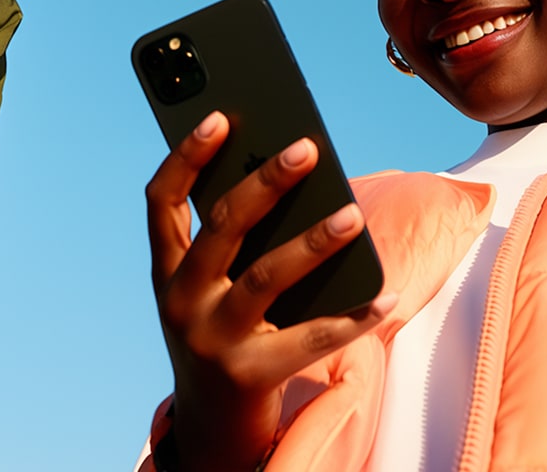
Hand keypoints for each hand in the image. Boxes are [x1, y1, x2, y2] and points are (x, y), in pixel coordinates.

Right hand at [146, 112, 395, 471]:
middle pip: (222, 227)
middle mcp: (179, 299)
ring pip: (266, 277)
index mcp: (166, 269)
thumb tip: (288, 179)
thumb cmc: (219, 334)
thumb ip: (231, 243)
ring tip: (353, 215)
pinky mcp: (248, 375)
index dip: (186, 156)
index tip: (218, 117)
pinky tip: (385, 297)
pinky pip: (309, 340)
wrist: (211, 430)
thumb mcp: (207, 288)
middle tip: (307, 148)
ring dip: (314, 241)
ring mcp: (210, 338)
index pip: (161, 200)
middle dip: (265, 183)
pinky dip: (351, 318)